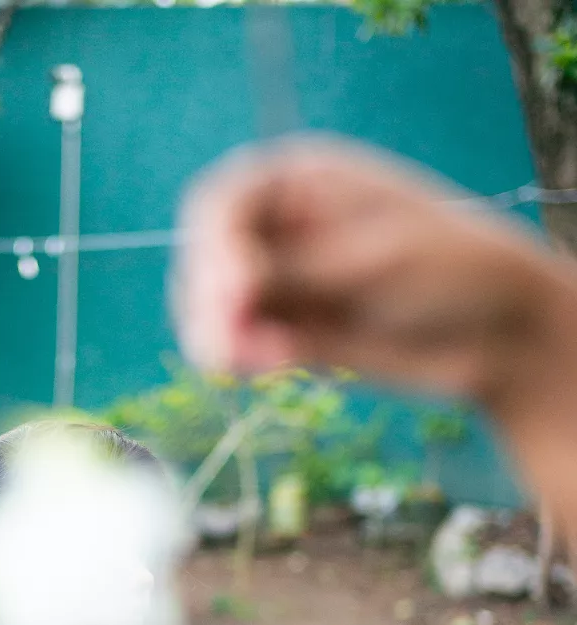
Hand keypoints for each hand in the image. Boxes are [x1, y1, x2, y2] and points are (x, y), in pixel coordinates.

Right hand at [176, 137, 569, 409]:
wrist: (496, 333)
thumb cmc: (450, 270)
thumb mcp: (374, 259)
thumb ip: (296, 271)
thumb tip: (221, 292)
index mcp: (300, 181)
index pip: (221, 205)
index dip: (213, 247)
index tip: (234, 292)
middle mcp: (280, 229)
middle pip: (205, 260)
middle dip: (210, 302)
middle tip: (230, 346)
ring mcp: (281, 285)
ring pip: (211, 310)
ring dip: (218, 338)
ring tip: (252, 364)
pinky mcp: (287, 336)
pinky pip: (241, 348)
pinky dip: (244, 360)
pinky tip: (274, 366)